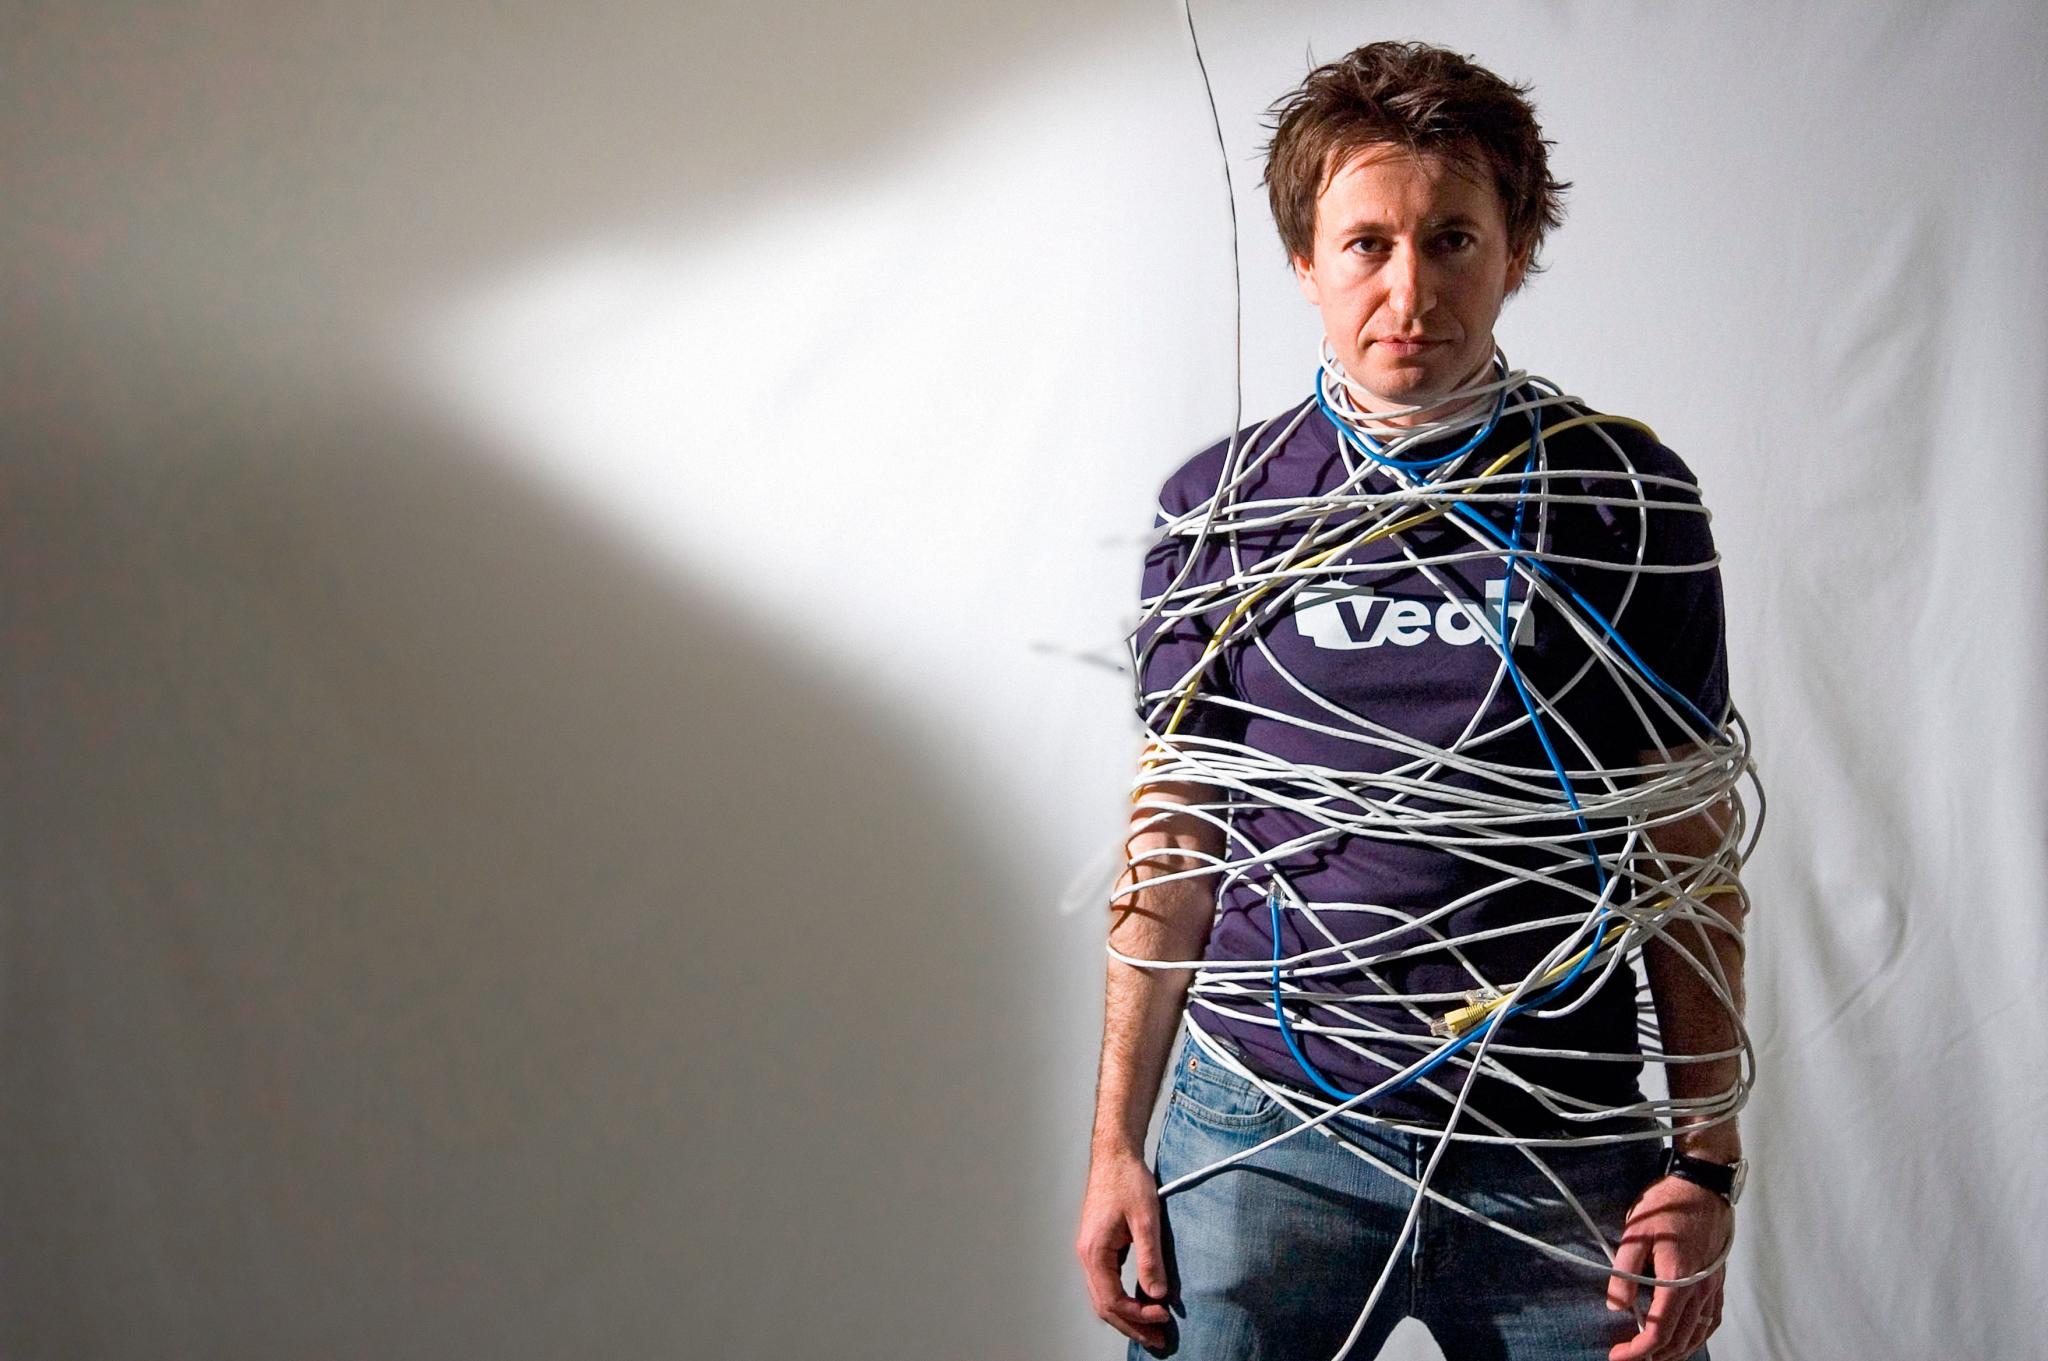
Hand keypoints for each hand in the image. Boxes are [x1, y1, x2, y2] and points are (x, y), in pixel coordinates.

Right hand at [1075, 1147, 1172, 1349]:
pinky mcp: (1099, 1247)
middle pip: (1104, 1305)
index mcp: (1094, 1251)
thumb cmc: (1127, 1180)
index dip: (1138, 1315)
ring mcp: (1091, 1252)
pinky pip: (1107, 1283)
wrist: (1115, 1155)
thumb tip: (1157, 1295)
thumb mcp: (1146, 1219)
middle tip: (1159, 1340)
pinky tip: (1141, 1303)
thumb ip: (1150, 1259)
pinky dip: (1123, 1300)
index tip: (1164, 1317)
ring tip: (1152, 1329)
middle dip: (1131, 1326)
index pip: (1112, 1300)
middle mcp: (1087, 1256)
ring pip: (1103, 1297)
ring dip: (1127, 1316)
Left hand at [1605, 1174, 1733, 1360]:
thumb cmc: (1667, 1205)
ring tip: (1655, 1355)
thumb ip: (1624, 1273)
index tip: (1617, 1356)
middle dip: (1654, 1354)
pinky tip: (1689, 1337)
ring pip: (1698, 1332)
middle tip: (1629, 1356)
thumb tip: (1617, 1307)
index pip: (1659, 1331)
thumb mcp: (1635, 1233)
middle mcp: (1701, 1290)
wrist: (1702, 1186)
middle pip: (1679, 1338)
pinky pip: (1713, 1318)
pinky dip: (1700, 1335)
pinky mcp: (1718, 1279)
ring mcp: (1713, 1286)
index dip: (1637, 1350)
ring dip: (1678, 1349)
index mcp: (1678, 1282)